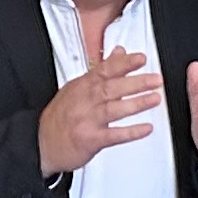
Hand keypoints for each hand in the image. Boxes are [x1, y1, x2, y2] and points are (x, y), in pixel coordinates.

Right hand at [38, 43, 163, 173]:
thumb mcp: (77, 87)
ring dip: (136, 103)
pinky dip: (130, 132)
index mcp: (82, 86)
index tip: (141, 59)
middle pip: (111, 88)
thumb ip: (101, 70)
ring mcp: (87, 120)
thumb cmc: (60, 116)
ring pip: (113, 109)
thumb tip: (119, 53)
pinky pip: (113, 135)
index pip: (105, 70)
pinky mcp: (90, 140)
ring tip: (154, 99)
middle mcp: (85, 101)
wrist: (42, 143)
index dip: (124, 64)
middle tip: (155, 80)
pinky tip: (145, 128)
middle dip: (136, 82)